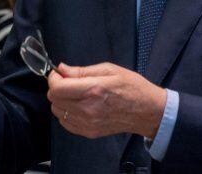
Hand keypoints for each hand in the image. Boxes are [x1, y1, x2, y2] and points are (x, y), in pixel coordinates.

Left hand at [47, 62, 166, 139]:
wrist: (147, 111)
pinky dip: (66, 113)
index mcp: (93, 90)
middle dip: (57, 87)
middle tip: (67, 81)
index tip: (59, 73)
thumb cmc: (132, 87)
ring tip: (73, 94)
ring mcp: (88, 123)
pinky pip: (66, 123)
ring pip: (57, 112)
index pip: (57, 88)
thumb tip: (62, 68)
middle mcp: (88, 109)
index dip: (54, 78)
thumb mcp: (109, 69)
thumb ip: (82, 70)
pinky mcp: (90, 132)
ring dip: (61, 101)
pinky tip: (77, 105)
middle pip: (54, 100)